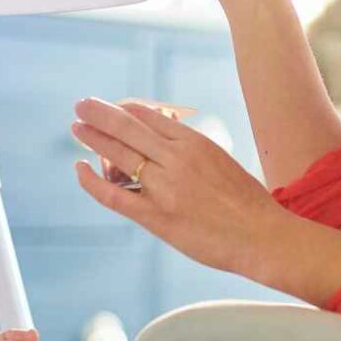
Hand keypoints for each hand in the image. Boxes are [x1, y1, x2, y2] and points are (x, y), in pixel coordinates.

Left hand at [71, 97, 286, 277]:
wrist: (263, 236)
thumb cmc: (247, 202)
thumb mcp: (221, 160)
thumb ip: (192, 148)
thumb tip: (169, 135)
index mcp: (194, 142)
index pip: (150, 115)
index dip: (126, 109)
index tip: (113, 106)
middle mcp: (175, 158)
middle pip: (128, 126)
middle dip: (101, 113)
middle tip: (82, 104)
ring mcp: (163, 187)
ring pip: (118, 153)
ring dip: (93, 136)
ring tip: (76, 127)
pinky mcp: (156, 216)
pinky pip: (113, 195)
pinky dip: (92, 181)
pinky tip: (80, 168)